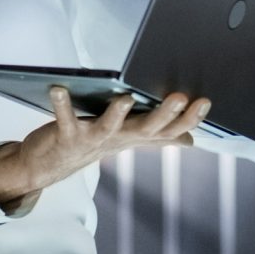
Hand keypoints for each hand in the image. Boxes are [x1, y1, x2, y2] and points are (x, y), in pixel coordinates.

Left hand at [0, 87, 210, 208]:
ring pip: (109, 128)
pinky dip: (61, 104)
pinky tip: (58, 88)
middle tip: (180, 97)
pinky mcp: (66, 136)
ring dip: (117, 114)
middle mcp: (118, 139)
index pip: (169, 130)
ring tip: (125, 97)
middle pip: (146, 129)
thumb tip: (190, 139)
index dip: (188, 119)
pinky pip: (64, 118)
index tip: (205, 101)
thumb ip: (158, 136)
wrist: (49, 166)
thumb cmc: (91, 143)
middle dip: (164, 114)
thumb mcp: (127, 139)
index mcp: (134, 136)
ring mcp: (92, 139)